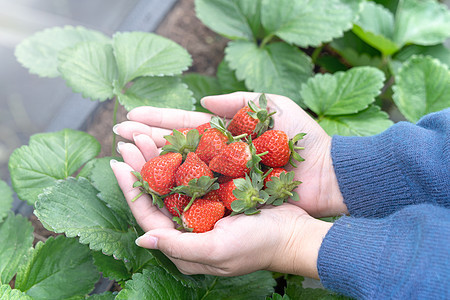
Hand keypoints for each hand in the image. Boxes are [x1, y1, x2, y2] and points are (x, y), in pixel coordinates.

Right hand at [113, 92, 346, 217]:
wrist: (326, 174)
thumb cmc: (302, 139)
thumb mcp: (272, 107)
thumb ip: (237, 103)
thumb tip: (202, 102)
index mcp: (224, 133)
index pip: (183, 124)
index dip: (156, 120)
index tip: (129, 116)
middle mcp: (218, 156)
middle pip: (175, 146)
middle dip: (146, 139)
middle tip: (119, 134)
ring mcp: (222, 178)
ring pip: (181, 169)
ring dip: (153, 161)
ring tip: (127, 154)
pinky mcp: (229, 198)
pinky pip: (197, 193)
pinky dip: (175, 188)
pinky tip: (153, 184)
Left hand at [113, 157, 331, 277]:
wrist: (295, 233)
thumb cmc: (258, 245)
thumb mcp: (217, 251)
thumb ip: (179, 247)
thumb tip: (142, 238)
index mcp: (184, 242)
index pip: (148, 214)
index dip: (131, 189)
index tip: (117, 163)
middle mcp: (190, 225)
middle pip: (158, 194)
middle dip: (143, 166)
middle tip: (129, 139)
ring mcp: (204, 208)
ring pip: (174, 180)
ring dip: (160, 158)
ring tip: (146, 134)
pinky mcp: (219, 194)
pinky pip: (195, 174)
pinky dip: (185, 157)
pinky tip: (176, 140)